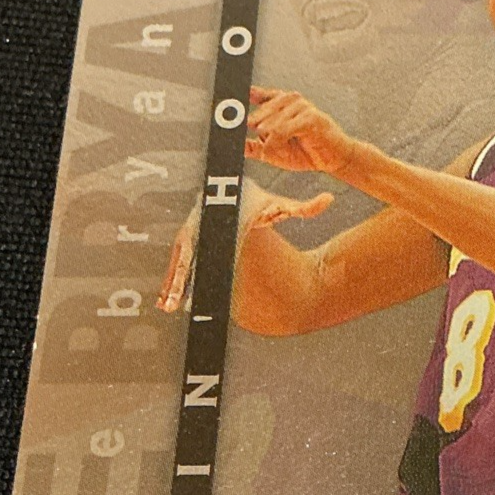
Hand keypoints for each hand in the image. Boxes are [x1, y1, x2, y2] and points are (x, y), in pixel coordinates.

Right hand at [156, 183, 332, 312]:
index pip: (217, 252)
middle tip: (174, 303)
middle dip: (180, 282)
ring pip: (179, 263)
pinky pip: (177, 263)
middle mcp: (204, 230)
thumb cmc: (254, 199)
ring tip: (166, 307)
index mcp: (223, 226)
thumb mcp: (279, 204)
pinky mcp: (187, 241)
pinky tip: (165, 300)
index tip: (204, 285)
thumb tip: (329, 200)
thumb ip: (304, 206)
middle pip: (190, 260)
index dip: (209, 268)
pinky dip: (170, 280)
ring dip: (171, 285)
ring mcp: (192, 235)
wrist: (230, 187)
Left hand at [245, 87, 356, 174]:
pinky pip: (287, 127)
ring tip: (268, 146)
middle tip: (250, 131)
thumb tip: (234, 145)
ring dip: (269, 135)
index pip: (260, 95)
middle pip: (264, 109)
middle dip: (256, 122)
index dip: (246, 95)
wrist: (332, 160)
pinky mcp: (311, 117)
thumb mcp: (274, 151)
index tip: (231, 96)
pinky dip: (279, 138)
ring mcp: (302, 107)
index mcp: (280, 104)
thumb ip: (254, 146)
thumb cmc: (306, 152)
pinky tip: (276, 144)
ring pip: (275, 119)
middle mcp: (290, 101)